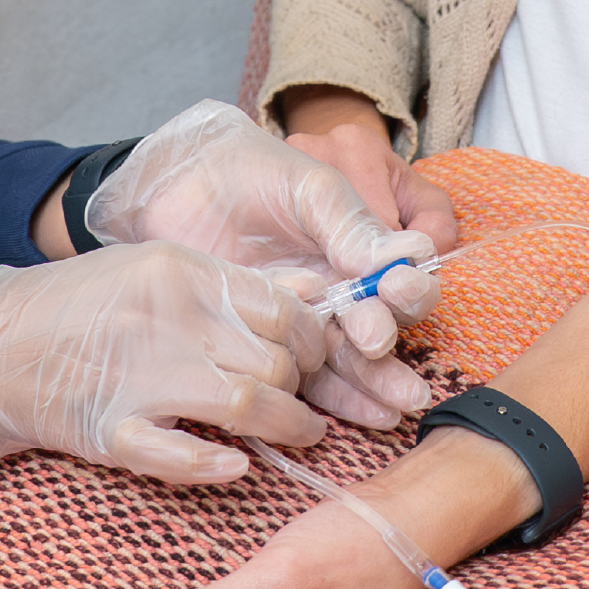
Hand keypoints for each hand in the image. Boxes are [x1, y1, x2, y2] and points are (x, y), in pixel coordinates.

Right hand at [0, 241, 327, 483]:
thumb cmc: (83, 304)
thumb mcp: (155, 268)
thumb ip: (226, 284)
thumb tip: (310, 296)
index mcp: (180, 273)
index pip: (281, 307)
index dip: (315, 339)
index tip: (317, 357)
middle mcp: (166, 321)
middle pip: (273, 360)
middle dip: (305, 388)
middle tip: (307, 399)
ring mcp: (138, 377)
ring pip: (245, 404)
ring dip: (287, 427)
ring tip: (303, 434)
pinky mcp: (111, 429)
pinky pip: (179, 455)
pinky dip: (217, 464)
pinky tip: (238, 466)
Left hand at [87, 102, 439, 419]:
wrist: (179, 182)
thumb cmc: (251, 171)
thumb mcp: (309, 187)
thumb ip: (351, 224)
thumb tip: (405, 257)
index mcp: (359, 251)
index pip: (400, 279)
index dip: (408, 288)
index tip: (397, 286)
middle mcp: (340, 292)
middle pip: (380, 328)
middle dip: (390, 345)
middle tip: (377, 343)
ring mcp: (305, 323)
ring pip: (349, 362)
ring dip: (374, 384)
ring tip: (394, 409)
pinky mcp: (267, 346)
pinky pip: (307, 378)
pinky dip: (335, 399)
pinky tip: (360, 418)